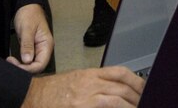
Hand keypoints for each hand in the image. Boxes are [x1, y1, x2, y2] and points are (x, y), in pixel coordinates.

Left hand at [7, 3, 53, 72]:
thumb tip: (27, 60)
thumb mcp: (27, 29)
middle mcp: (43, 49)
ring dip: (21, 66)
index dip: (29, 68)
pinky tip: (13, 60)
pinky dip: (20, 62)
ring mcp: (37, 49)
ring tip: (10, 62)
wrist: (27, 6)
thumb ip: (27, 45)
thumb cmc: (29, 14)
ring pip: (31, 65)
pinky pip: (27, 60)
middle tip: (11, 63)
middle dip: (24, 68)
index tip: (16, 65)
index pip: (40, 64)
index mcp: (46, 44)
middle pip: (36, 67)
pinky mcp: (31, 49)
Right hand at [21, 67, 143, 107]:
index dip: (135, 80)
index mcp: (89, 74)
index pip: (119, 72)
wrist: (33, 97)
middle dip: (137, 96)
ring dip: (130, 105)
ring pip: (116, 100)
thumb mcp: (77, 78)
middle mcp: (89, 84)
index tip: (143, 87)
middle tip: (144, 101)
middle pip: (121, 87)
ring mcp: (85, 99)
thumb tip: (117, 88)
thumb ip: (96, 82)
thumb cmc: (53, 90)